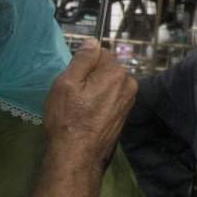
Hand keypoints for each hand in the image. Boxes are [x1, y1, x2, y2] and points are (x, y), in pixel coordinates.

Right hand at [44, 38, 137, 165]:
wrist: (78, 154)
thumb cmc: (69, 117)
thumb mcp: (67, 82)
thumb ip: (83, 59)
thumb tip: (93, 42)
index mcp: (117, 73)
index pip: (99, 54)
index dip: (83, 65)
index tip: (73, 81)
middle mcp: (129, 85)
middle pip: (105, 70)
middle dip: (91, 78)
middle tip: (75, 96)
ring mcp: (129, 102)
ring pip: (108, 85)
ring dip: (95, 91)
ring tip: (81, 108)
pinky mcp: (124, 115)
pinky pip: (110, 99)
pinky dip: (100, 103)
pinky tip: (88, 116)